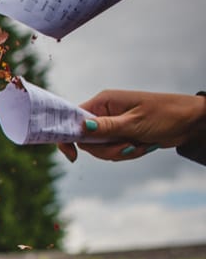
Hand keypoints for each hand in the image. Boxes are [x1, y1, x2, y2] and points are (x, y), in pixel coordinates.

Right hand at [58, 90, 205, 162]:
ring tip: (139, 145)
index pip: (73, 118)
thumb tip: (80, 127)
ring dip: (119, 152)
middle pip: (87, 140)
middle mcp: (105, 112)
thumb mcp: (134, 123)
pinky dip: (126, 153)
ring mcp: (113, 124)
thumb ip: (106, 127)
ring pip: (100, 148)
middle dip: (106, 150)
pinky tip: (142, 146)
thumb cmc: (166, 115)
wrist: (190, 121)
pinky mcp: (121, 135)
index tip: (72, 156)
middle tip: (126, 147)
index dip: (68, 137)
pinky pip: (112, 151)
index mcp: (104, 102)